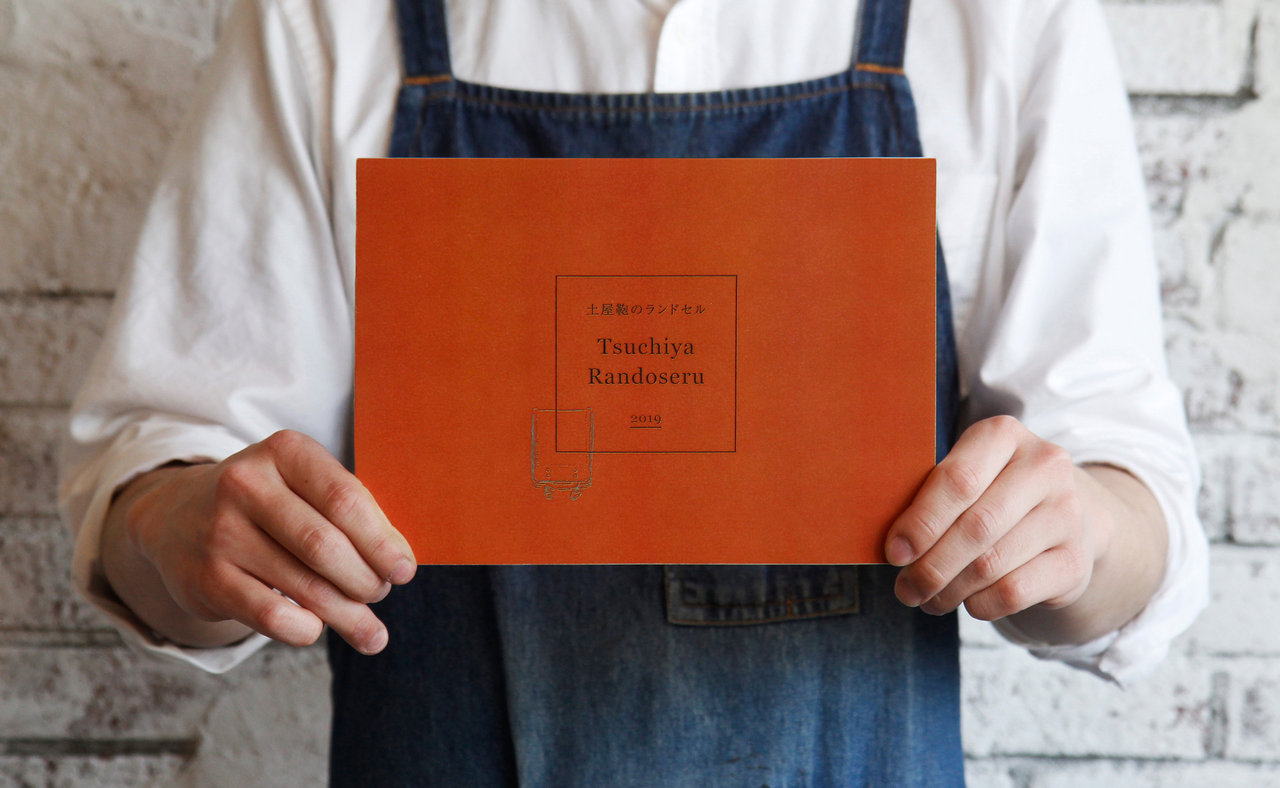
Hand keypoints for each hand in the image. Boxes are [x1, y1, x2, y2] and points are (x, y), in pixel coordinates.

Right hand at [108, 430, 415, 653]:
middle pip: (326, 546)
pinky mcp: (205, 579)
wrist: (174, 517)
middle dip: (367, 580)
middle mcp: (245, 485)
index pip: (344, 500)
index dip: (382, 541)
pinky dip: (306, 628)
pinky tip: (318, 628)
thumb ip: (350, 512)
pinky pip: (272, 616)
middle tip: (382, 593)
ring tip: (371, 631)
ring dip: (348, 615)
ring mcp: (220, 532)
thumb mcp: (303, 484)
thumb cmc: (268, 503)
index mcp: (284, 452)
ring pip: (304, 586)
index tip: (405, 569)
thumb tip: (399, 564)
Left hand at [883, 416, 1108, 621]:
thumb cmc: (989, 494)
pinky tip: (968, 602)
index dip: (921, 522)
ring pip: (992, 564)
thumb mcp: (965, 476)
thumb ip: (930, 496)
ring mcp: (1067, 513)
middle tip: (905, 589)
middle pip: (976, 527)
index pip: (958, 480)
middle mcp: (1044, 467)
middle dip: (931, 566)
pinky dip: (981, 604)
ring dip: (950, 590)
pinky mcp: (1075, 560)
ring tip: (928, 599)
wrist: (1061, 518)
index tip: (894, 553)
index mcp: (1004, 435)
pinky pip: (1015, 592)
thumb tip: (894, 547)